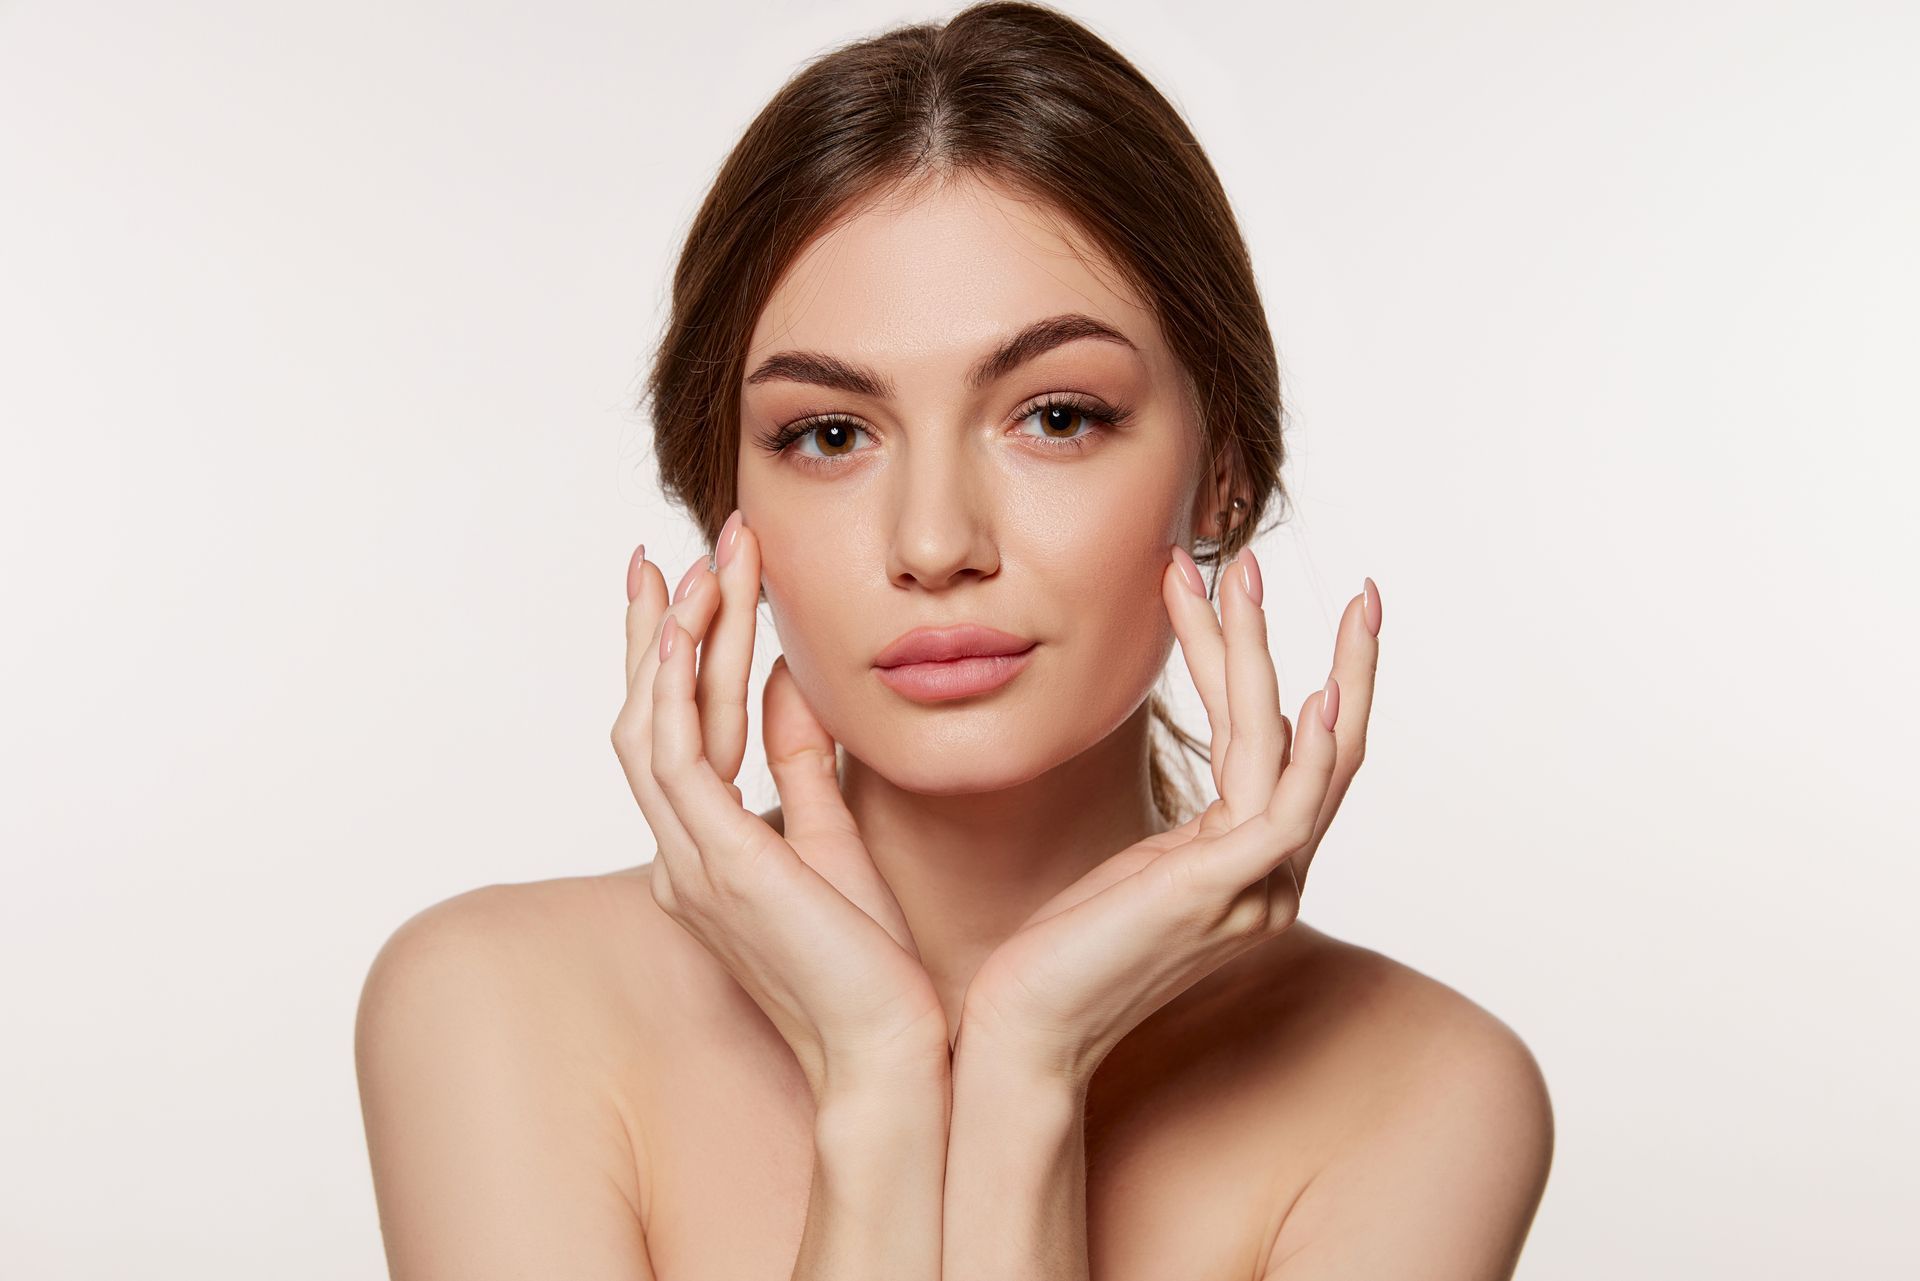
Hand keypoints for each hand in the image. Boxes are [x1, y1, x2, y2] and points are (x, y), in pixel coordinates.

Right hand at [611, 513, 949, 1100]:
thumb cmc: (870, 962)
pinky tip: (692, 624)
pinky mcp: (716, 864)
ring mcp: (687, 861)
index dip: (681, 656)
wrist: (890, 1049)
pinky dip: (675, 683)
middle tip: (674, 551)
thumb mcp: (832, 834)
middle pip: (650, 717)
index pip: (679, 732)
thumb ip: (799, 757)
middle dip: (662, 630)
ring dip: (673, 637)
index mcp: (704, 852)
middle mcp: (679, 854)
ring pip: (653, 723)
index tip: (695, 583)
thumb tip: (787, 676)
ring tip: (698, 561)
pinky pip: (675, 754)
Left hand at [955, 548, 1381, 1083]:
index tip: (1237, 589)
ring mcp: (1254, 888)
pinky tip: (1311, 693)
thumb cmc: (1063, 954)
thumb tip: (1188, 794)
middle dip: (1320, 648)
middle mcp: (1270, 877)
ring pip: (1290, 747)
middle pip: (1318, 740)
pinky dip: (1307, 750)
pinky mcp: (1220, 893)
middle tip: (1281, 559)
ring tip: (1243, 571)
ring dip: (1266, 651)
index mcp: (1249, 867)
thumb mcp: (1132, 873)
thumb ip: (1179, 836)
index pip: (1279, 747)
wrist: (1026, 1028)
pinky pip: (1285, 808)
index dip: (1268, 663)